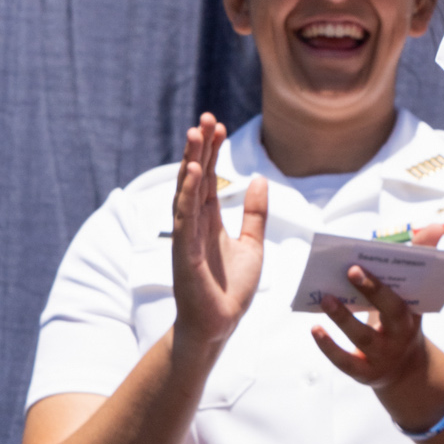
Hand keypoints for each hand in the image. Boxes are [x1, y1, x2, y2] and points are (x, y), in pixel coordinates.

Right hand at [170, 114, 267, 352]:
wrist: (219, 326)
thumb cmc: (231, 289)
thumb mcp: (252, 244)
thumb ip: (255, 213)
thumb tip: (259, 179)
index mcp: (209, 220)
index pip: (210, 179)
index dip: (212, 152)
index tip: (217, 125)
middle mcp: (195, 224)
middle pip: (196, 178)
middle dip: (200, 148)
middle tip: (205, 118)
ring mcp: (187, 237)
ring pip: (187, 192)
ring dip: (191, 163)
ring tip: (196, 135)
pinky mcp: (184, 253)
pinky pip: (185, 218)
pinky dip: (187, 195)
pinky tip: (192, 173)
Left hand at [314, 265, 443, 433]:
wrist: (405, 368)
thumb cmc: (402, 320)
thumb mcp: (412, 296)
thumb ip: (419, 259)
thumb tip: (436, 226)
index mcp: (411, 313)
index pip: (404, 293)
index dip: (388, 276)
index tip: (369, 256)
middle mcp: (400, 335)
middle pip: (389, 312)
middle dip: (372, 290)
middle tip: (350, 269)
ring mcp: (382, 356)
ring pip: (363, 337)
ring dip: (343, 317)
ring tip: (325, 298)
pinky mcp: (364, 373)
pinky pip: (345, 362)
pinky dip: (329, 347)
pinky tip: (315, 329)